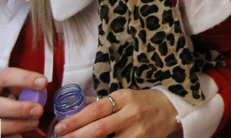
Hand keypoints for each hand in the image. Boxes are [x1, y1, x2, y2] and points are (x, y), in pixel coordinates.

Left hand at [53, 88, 181, 137]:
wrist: (170, 110)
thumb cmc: (142, 103)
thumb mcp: (123, 97)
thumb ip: (100, 104)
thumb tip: (74, 109)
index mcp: (124, 98)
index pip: (96, 110)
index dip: (76, 120)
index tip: (60, 127)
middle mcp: (131, 115)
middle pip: (99, 129)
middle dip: (76, 136)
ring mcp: (138, 132)